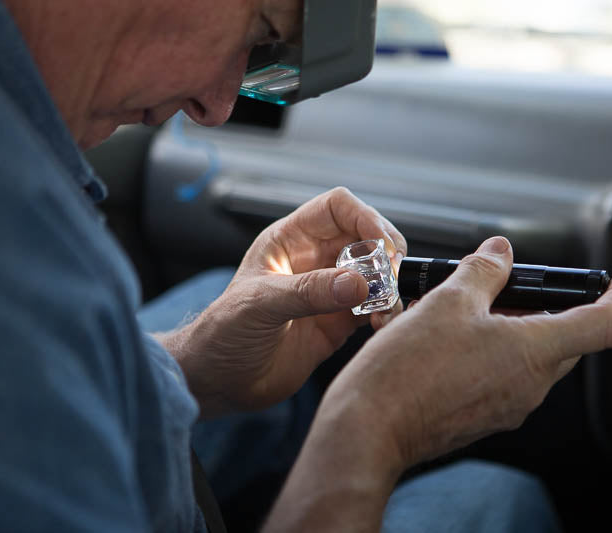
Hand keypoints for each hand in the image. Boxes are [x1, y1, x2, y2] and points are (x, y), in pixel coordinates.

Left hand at [163, 187, 406, 414]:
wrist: (219, 381)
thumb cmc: (224, 334)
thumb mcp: (260, 305)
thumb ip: (308, 292)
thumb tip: (359, 284)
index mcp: (290, 240)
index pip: (338, 208)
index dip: (365, 217)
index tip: (382, 244)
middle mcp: (315, 260)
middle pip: (366, 237)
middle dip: (386, 252)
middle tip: (391, 276)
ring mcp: (330, 291)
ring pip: (377, 274)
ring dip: (390, 286)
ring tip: (386, 307)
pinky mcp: (339, 323)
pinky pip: (375, 308)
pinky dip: (387, 312)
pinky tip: (381, 324)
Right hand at [322, 236, 611, 467]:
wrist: (370, 427)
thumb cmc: (408, 370)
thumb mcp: (448, 301)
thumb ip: (484, 271)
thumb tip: (501, 252)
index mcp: (534, 352)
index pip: (604, 325)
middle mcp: (530, 386)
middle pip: (565, 339)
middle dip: (550, 307)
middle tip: (514, 284)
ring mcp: (508, 406)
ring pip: (530, 358)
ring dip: (513, 328)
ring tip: (467, 309)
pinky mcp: (484, 417)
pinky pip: (504, 377)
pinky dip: (492, 352)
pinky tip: (451, 339)